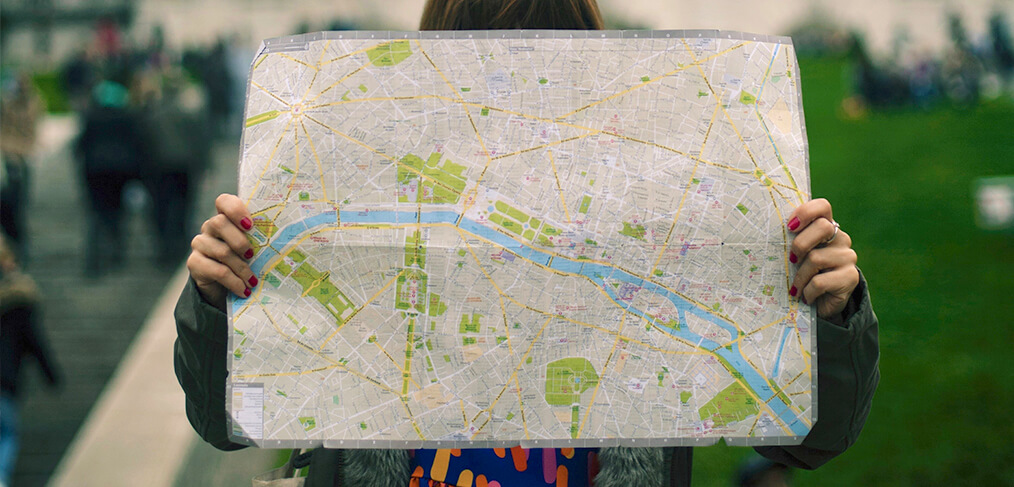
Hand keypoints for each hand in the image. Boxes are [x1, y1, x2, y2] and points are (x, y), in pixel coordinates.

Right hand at [187, 194, 257, 310]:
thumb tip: (291, 239)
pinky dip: (233, 282)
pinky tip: (244, 290)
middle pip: (219, 223)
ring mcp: (200, 244)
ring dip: (241, 268)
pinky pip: (216, 270)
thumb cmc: (246, 262)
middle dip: (239, 240)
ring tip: (253, 281)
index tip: (250, 225)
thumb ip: (262, 240)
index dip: (235, 209)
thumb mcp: (255, 249)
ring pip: (221, 250)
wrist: (224, 288)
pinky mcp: (195, 263)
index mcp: (226, 218)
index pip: (224, 201)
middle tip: (252, 255)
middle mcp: (210, 227)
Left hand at [786, 198, 858, 319]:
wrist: (822, 303)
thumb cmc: (803, 274)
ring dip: (800, 276)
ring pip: (816, 258)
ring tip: (796, 287)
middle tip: (792, 260)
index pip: (823, 207)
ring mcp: (848, 257)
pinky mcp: (851, 277)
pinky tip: (806, 296)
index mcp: (826, 227)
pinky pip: (820, 281)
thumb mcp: (796, 256)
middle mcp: (840, 238)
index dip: (806, 212)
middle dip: (800, 244)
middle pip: (822, 227)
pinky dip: (807, 291)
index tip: (790, 226)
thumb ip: (791, 242)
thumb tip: (767, 234)